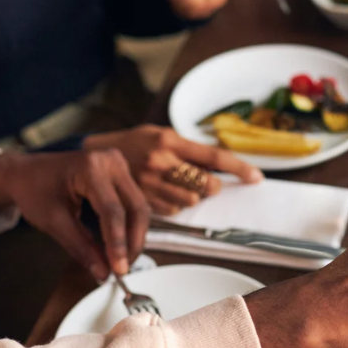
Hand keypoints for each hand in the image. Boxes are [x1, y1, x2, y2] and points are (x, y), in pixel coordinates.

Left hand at [0, 151, 150, 280]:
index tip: (118, 270)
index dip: (118, 243)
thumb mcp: (53, 222)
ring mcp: (119, 163)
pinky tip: (122, 244)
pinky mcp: (121, 172)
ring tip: (123, 260)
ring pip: (139, 207)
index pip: (113, 211)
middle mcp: (111, 161)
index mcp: (91, 167)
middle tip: (123, 269)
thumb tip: (103, 272)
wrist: (26, 171)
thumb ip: (81, 247)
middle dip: (132, 242)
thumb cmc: (34, 191)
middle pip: (135, 208)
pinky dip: (129, 225)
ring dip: (134, 236)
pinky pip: (133, 202)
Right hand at [83, 125, 262, 214]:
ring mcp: (150, 182)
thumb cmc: (133, 144)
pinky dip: (174, 206)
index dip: (238, 168)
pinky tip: (163, 194)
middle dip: (210, 187)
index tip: (255, 177)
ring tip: (177, 186)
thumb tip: (220, 166)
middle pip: (205, 184)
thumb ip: (187, 149)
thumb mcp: (160, 135)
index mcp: (169, 140)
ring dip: (191, 197)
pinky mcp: (141, 200)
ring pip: (190, 201)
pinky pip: (171, 211)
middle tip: (204, 183)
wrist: (92, 154)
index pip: (214, 156)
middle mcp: (161, 161)